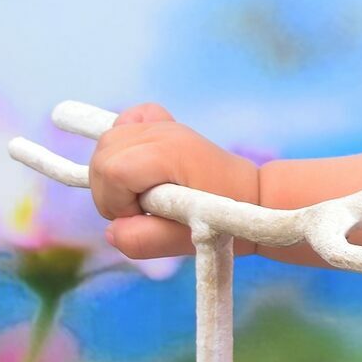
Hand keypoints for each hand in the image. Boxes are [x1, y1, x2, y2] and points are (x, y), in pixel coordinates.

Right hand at [89, 103, 261, 257]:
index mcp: (171, 154)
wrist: (257, 199)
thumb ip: (146, 240)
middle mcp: (165, 132)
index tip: (139, 217)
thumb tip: (111, 231)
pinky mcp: (164, 126)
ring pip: (108, 141)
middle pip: (104, 155)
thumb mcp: (188, 239)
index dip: (115, 201)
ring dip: (112, 173)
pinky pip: (126, 121)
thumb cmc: (229, 221)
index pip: (112, 170)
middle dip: (109, 191)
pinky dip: (122, 143)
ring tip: (142, 194)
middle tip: (140, 211)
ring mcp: (164, 126)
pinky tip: (139, 166)